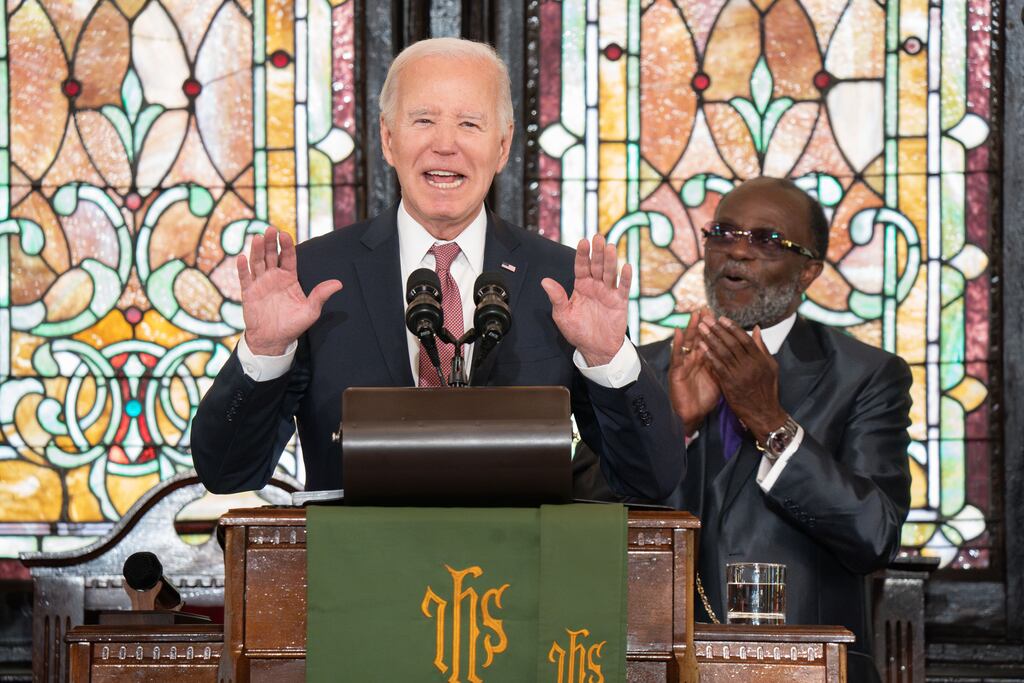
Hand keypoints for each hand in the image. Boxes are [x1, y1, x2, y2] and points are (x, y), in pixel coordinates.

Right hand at [237, 226, 341, 355]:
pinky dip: (242, 268)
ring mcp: (260, 284)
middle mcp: (274, 277)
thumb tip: (339, 284)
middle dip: (270, 242)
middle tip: (270, 229)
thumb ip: (321, 295)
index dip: (286, 246)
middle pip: (271, 255)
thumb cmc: (293, 325)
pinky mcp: (249, 292)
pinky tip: (242, 258)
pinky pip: (244, 278)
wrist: (273, 340)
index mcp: (289, 278)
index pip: (288, 257)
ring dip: (256, 250)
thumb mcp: (311, 311)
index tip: (285, 234)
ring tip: (257, 237)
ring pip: (257, 263)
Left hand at [541, 234, 630, 365]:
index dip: (582, 255)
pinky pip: (623, 288)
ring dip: (610, 260)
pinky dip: (626, 278)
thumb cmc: (577, 331)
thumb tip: (545, 281)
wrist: (595, 348)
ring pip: (610, 273)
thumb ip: (557, 297)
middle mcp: (595, 286)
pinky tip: (627, 266)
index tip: (583, 242)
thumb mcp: (562, 315)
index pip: (581, 266)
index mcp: (581, 286)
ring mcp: (608, 293)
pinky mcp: (619, 302)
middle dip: (597, 252)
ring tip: (610, 247)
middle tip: (598, 237)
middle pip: (597, 265)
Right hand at [668, 309, 720, 435]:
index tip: (720, 315)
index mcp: (706, 360)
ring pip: (688, 342)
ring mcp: (684, 363)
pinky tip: (678, 331)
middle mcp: (694, 359)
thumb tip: (739, 353)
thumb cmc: (705, 397)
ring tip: (695, 314)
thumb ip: (728, 364)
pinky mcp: (676, 371)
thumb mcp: (720, 378)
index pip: (711, 340)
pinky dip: (677, 343)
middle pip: (699, 337)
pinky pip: (677, 355)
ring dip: (691, 327)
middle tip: (707, 308)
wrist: (693, 414)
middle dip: (703, 323)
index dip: (715, 328)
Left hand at [697, 317, 786, 443]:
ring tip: (701, 329)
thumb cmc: (767, 388)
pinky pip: (718, 366)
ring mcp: (739, 374)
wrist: (763, 412)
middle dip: (717, 329)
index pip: (744, 339)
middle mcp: (750, 364)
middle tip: (706, 319)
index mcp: (760, 359)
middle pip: (731, 343)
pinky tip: (701, 347)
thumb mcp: (770, 366)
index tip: (721, 318)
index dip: (732, 327)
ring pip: (723, 352)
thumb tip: (756, 329)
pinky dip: (709, 355)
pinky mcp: (729, 383)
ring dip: (710, 339)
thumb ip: (762, 348)